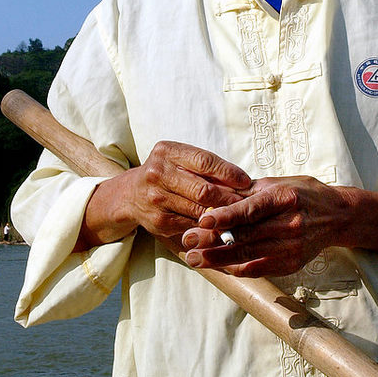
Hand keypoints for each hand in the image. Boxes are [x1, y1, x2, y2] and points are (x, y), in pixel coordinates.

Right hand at [74, 140, 251, 250]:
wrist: (130, 194)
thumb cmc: (165, 173)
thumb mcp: (179, 159)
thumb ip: (205, 167)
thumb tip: (242, 180)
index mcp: (167, 151)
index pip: (205, 161)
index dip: (229, 173)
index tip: (246, 181)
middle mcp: (158, 173)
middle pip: (203, 189)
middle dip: (229, 197)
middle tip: (247, 203)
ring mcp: (157, 198)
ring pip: (199, 209)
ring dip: (222, 214)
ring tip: (239, 215)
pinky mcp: (158, 221)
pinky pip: (191, 224)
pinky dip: (208, 225)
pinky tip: (220, 225)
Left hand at [180, 175, 349, 276]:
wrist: (338, 216)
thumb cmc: (304, 194)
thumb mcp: (278, 183)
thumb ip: (248, 192)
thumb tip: (215, 194)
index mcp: (285, 198)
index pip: (252, 209)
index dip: (227, 216)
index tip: (204, 219)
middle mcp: (290, 223)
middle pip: (246, 235)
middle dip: (213, 240)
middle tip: (187, 241)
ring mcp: (292, 247)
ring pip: (249, 256)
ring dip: (218, 259)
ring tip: (194, 258)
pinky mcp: (291, 264)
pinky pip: (258, 269)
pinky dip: (236, 269)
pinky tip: (217, 267)